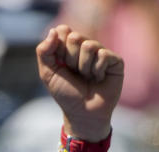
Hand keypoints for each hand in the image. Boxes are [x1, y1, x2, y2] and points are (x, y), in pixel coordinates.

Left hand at [36, 25, 122, 140]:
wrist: (83, 113)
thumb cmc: (66, 94)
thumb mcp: (47, 74)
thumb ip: (43, 51)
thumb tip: (54, 31)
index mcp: (69, 47)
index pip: (63, 30)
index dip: (59, 49)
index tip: (61, 66)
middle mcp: (86, 46)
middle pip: (75, 37)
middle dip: (70, 59)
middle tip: (75, 73)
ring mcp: (101, 52)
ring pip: (89, 45)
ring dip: (83, 67)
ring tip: (87, 78)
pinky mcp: (115, 60)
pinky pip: (103, 55)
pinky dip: (97, 70)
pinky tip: (99, 79)